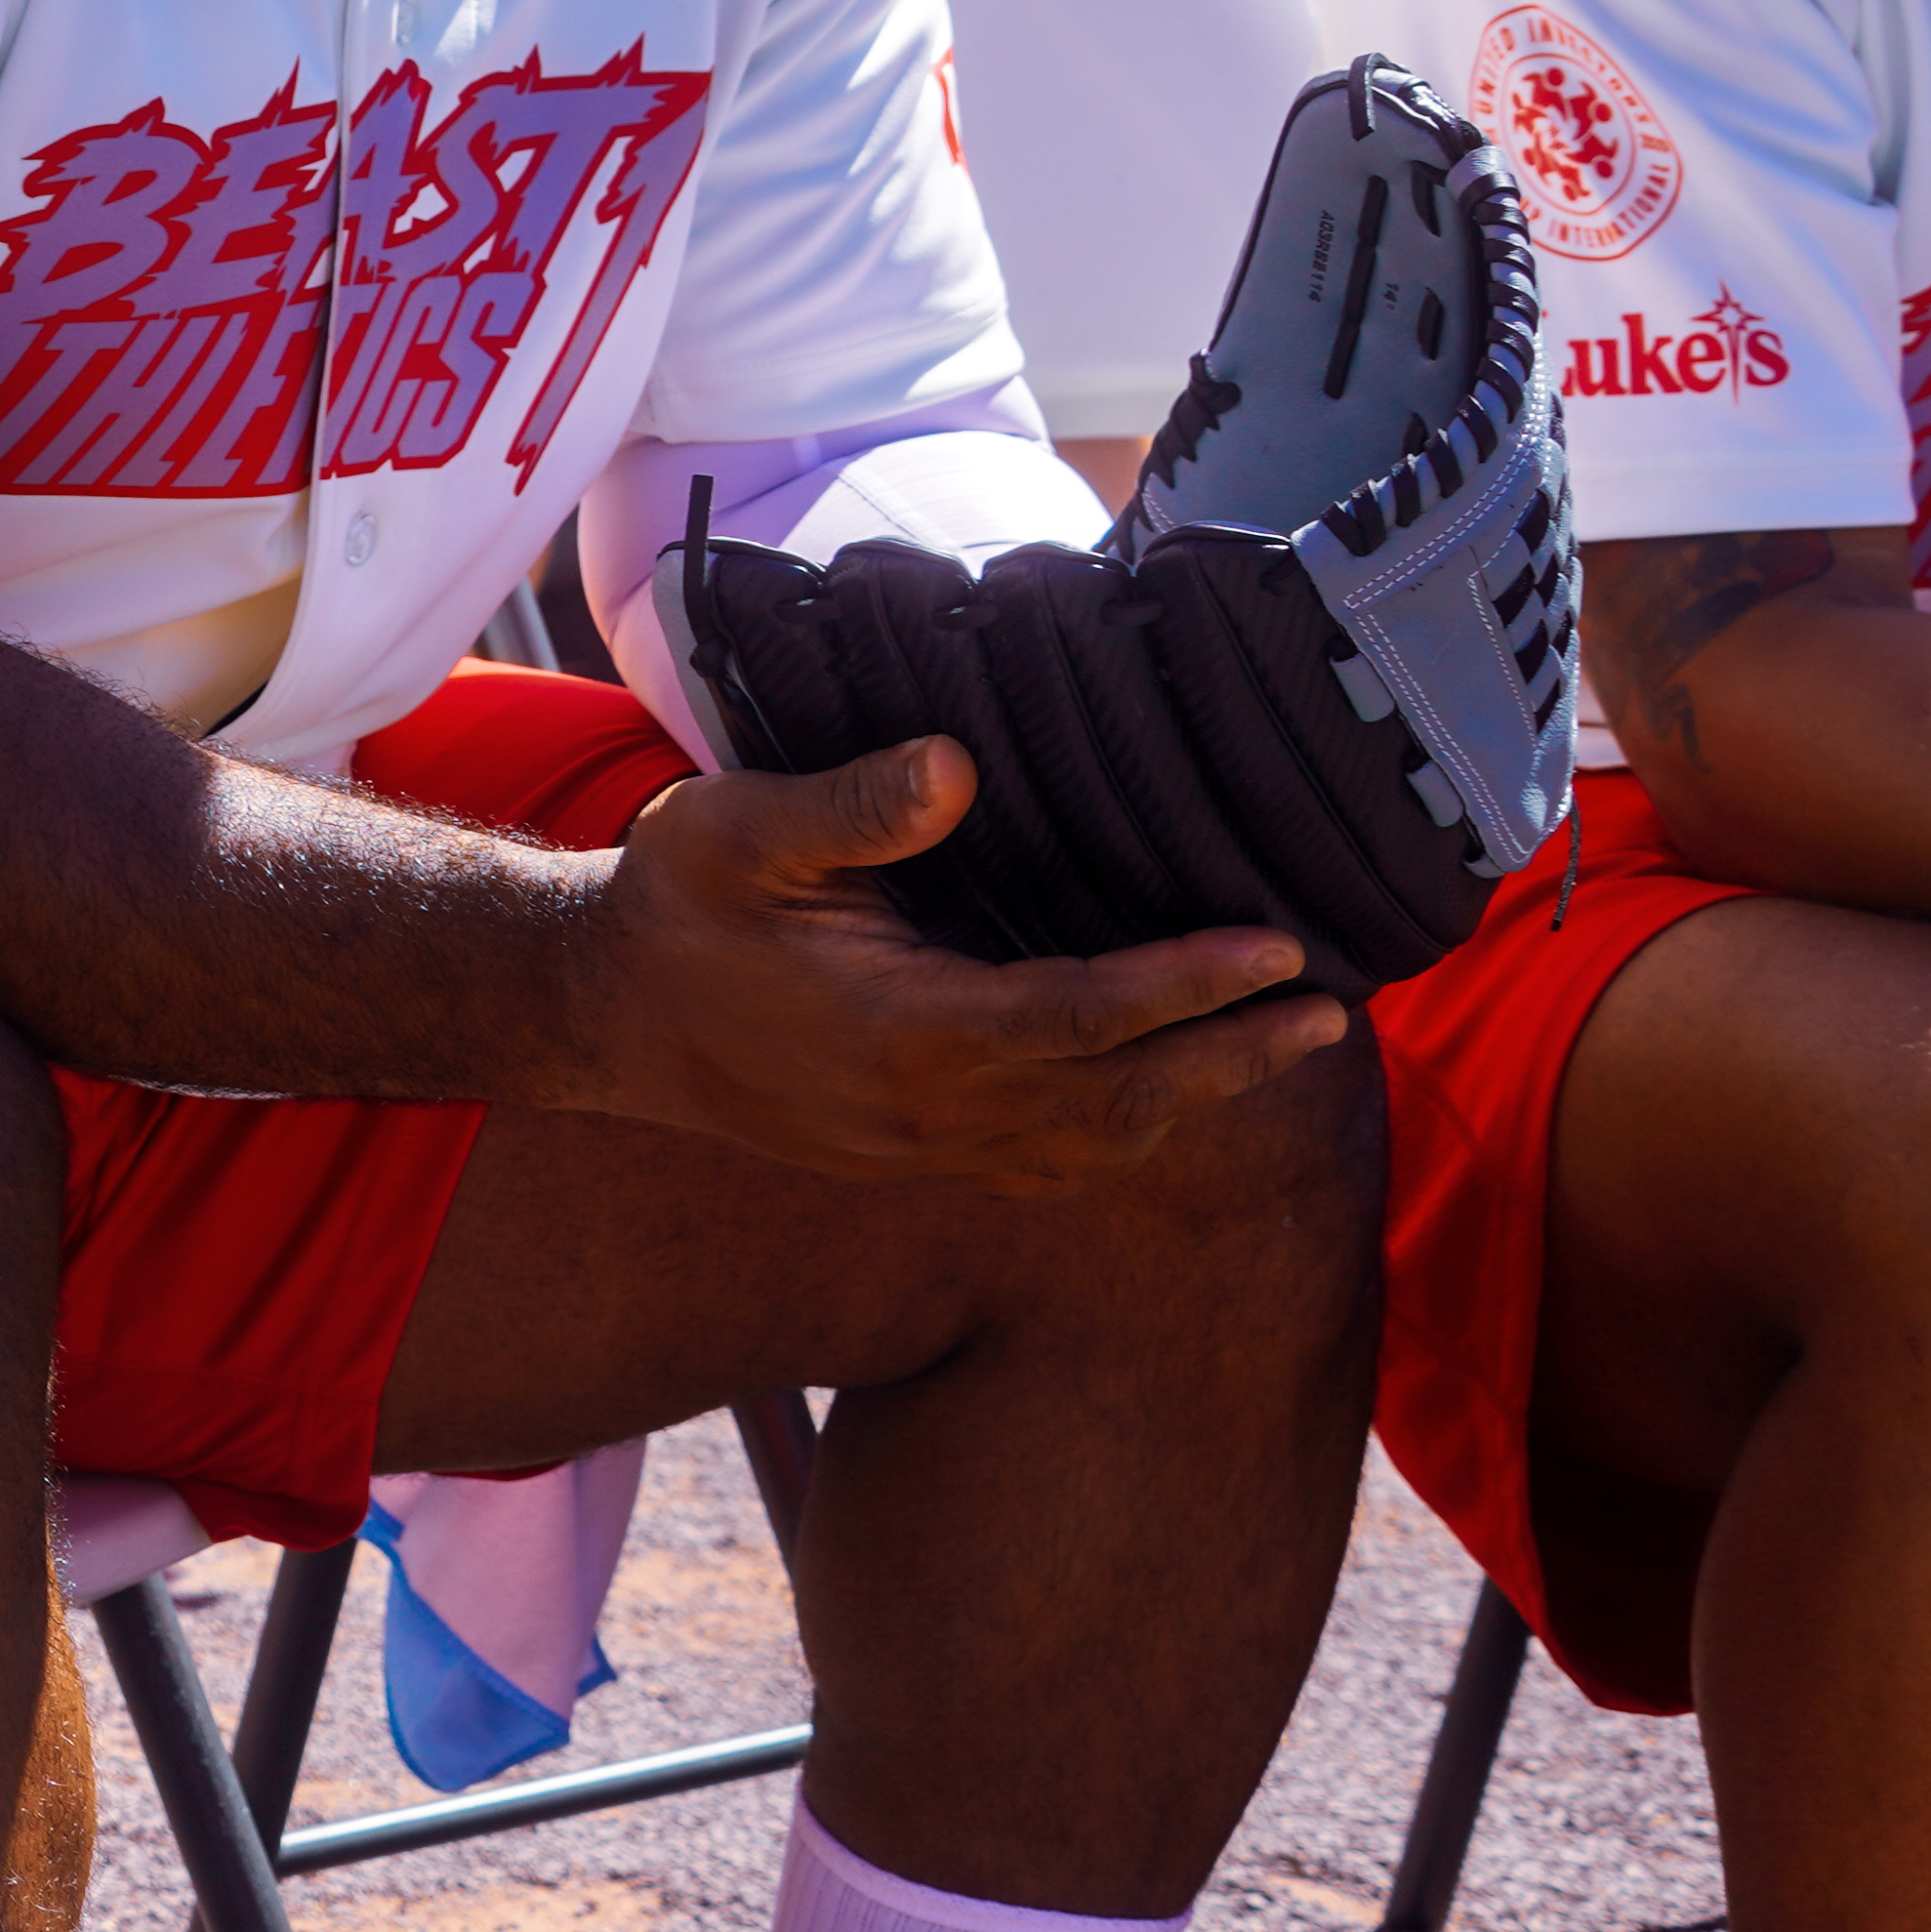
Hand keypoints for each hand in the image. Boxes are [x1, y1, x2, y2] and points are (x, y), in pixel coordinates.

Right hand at [571, 741, 1341, 1189]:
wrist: (597, 1014)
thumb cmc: (671, 906)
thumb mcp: (737, 829)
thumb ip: (852, 806)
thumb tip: (958, 766)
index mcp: (905, 1029)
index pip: (1083, 1015)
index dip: (1189, 984)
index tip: (1278, 950)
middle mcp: (929, 1109)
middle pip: (1118, 1095)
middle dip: (1232, 1053)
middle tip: (1333, 1013)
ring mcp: (921, 1146)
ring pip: (1094, 1143)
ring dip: (1193, 1097)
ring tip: (1281, 1049)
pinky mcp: (908, 1156)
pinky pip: (1047, 1165)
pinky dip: (1125, 1134)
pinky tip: (1163, 1099)